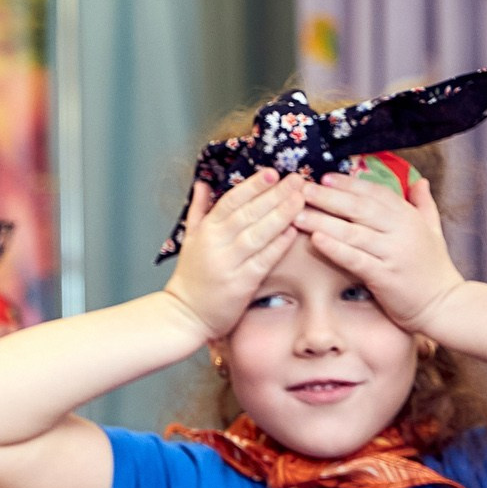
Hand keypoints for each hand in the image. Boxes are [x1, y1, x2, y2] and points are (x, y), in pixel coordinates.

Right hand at [163, 170, 305, 338]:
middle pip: (248, 214)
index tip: (273, 173)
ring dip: (281, 215)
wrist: (185, 314)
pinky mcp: (240, 284)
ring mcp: (228, 264)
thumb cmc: (191, 276)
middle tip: (297, 179)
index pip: (230, 201)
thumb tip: (203, 183)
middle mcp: (215, 244)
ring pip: (257, 234)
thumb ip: (198, 209)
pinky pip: (263, 260)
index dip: (252, 186)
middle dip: (274, 195)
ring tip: (301, 199)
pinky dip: (278, 245)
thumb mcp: (190, 239)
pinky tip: (294, 232)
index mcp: (205, 231)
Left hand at [295, 173, 464, 332]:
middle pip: (360, 208)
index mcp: (410, 218)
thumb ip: (424, 205)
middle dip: (329, 197)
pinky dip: (335, 248)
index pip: (376, 193)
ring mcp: (393, 253)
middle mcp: (402, 231)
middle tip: (302, 189)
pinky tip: (316, 239)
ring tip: (297, 214)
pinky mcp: (385, 277)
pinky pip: (356, 259)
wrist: (445, 304)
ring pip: (353, 232)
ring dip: (323, 220)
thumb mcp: (433, 230)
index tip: (325, 177)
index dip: (350, 184)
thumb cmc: (433, 269)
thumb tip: (420, 182)